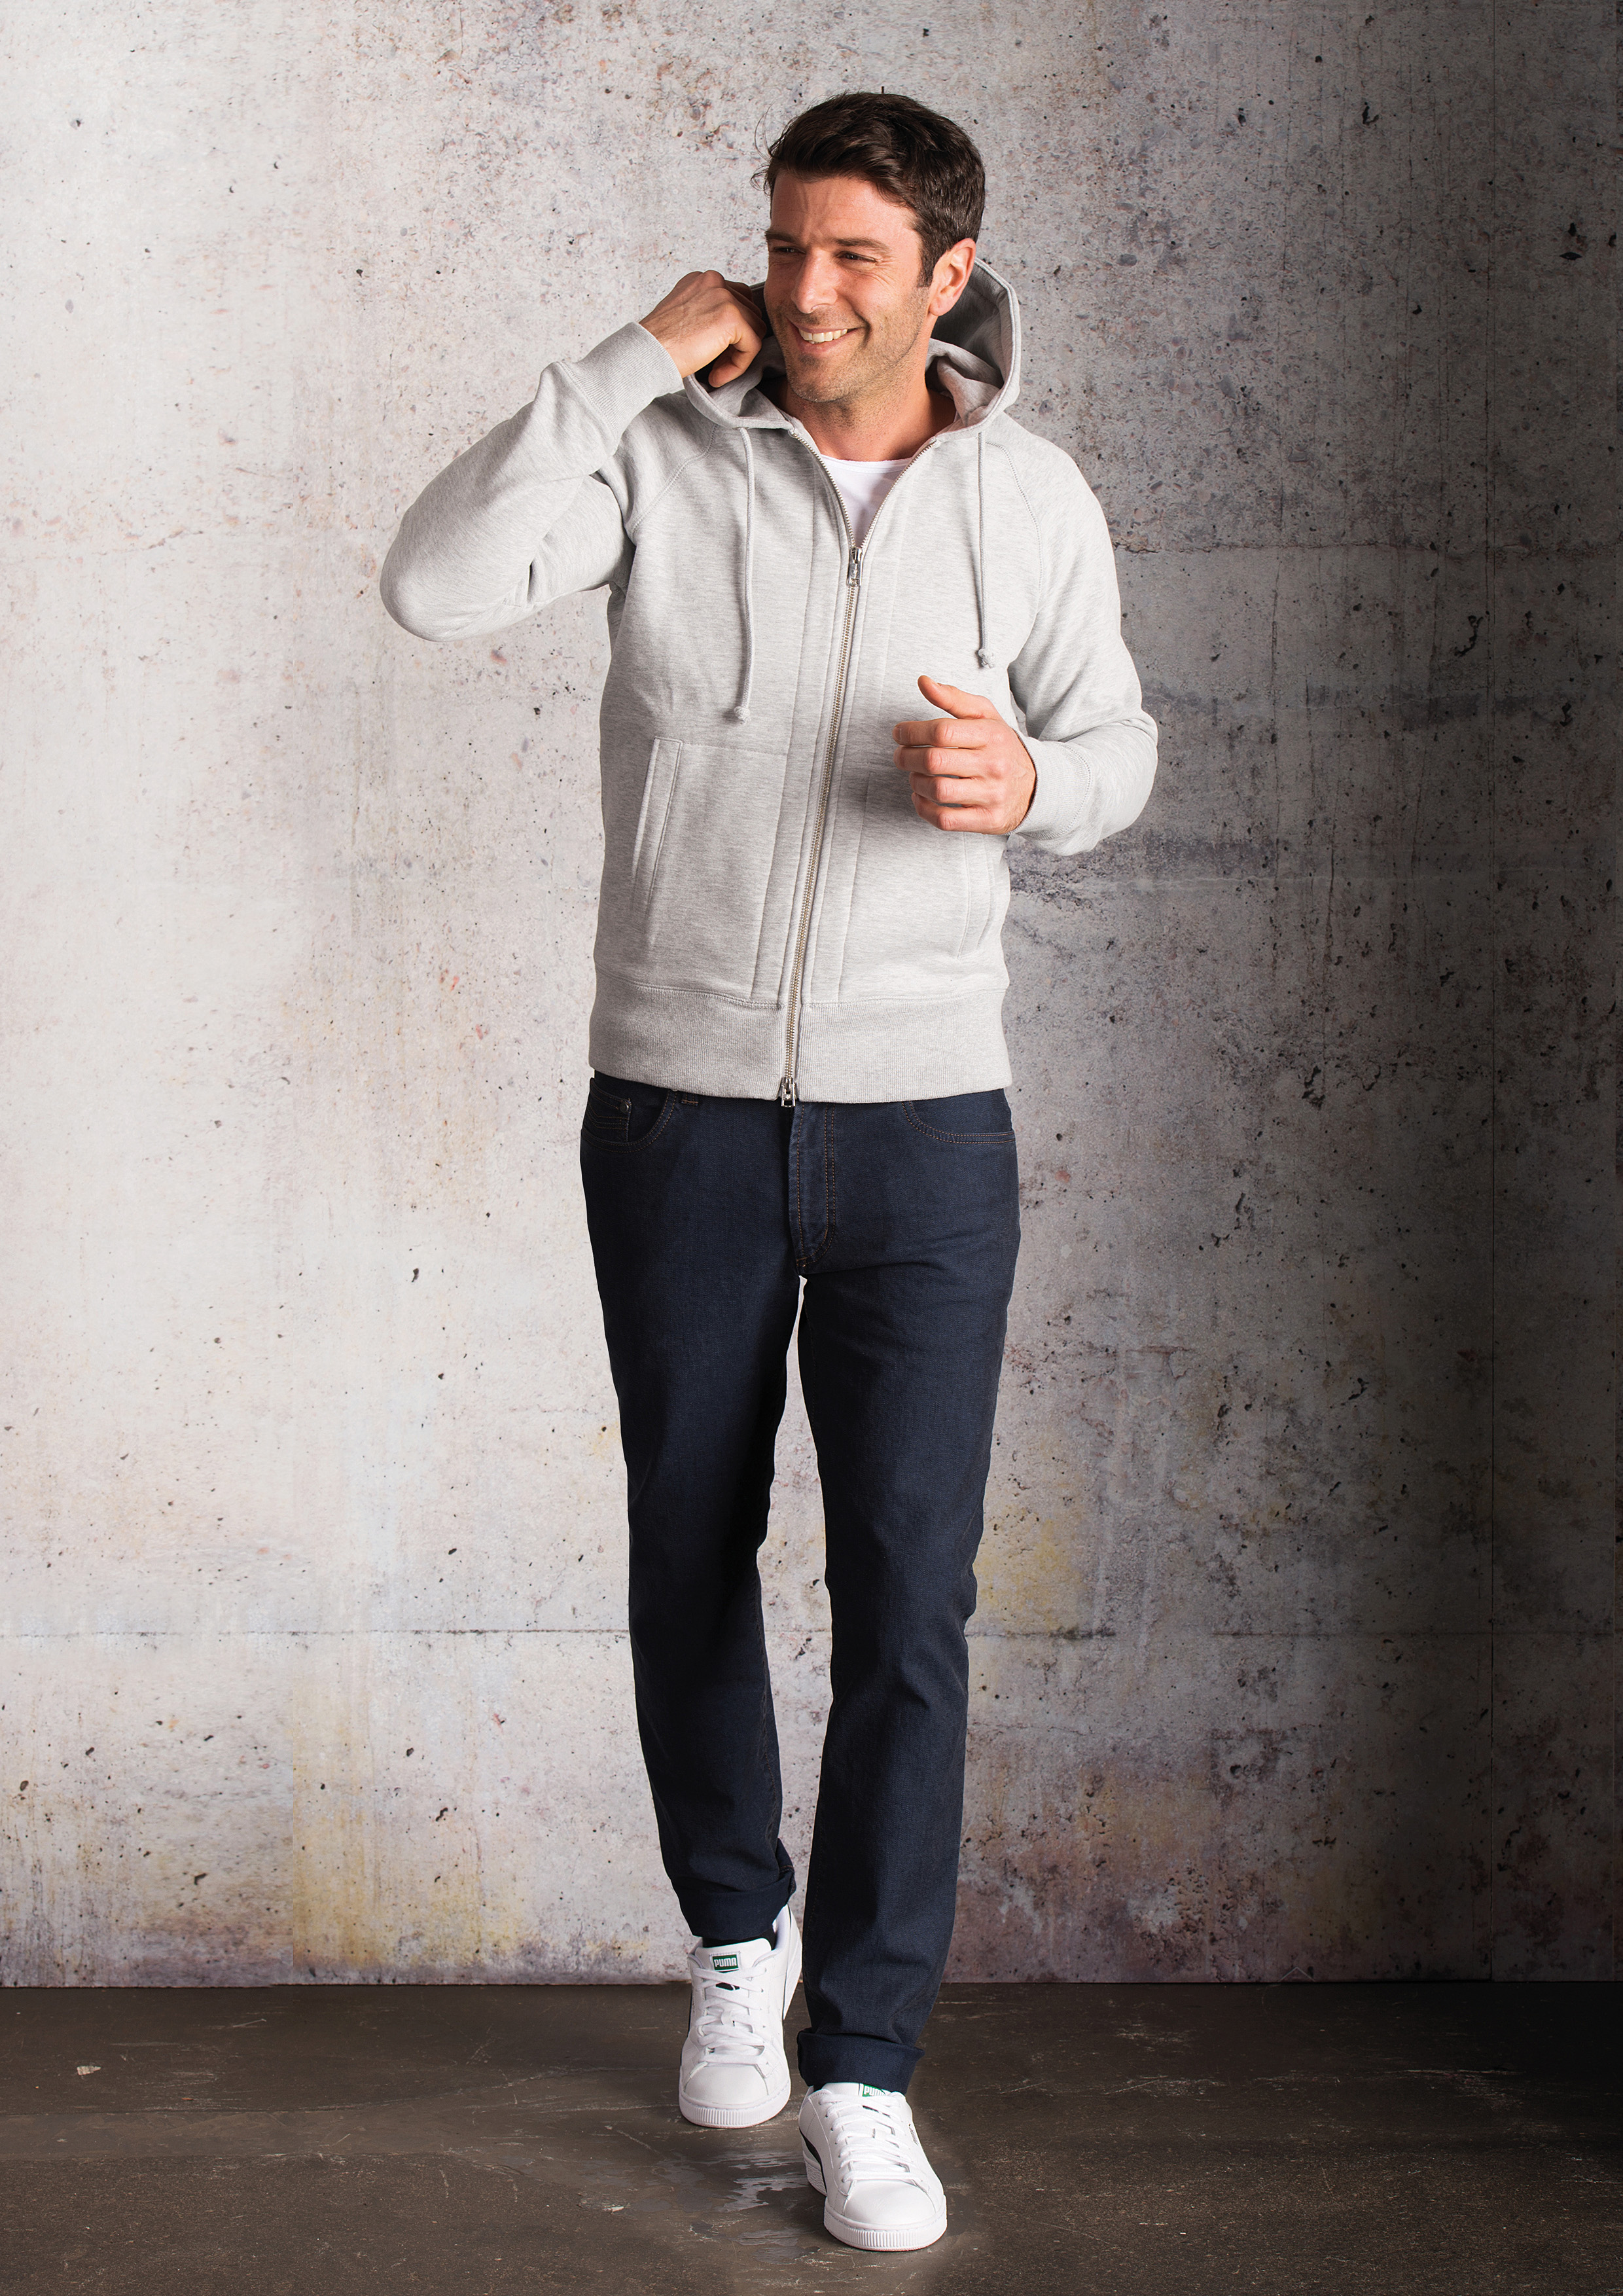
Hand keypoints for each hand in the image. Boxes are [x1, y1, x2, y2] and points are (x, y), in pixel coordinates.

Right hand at [639, 270, 764, 386]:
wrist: (645, 353)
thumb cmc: (659, 344)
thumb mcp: (685, 318)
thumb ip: (708, 314)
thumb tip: (735, 330)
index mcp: (702, 280)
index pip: (736, 300)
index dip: (731, 332)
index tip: (713, 354)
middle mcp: (714, 280)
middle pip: (750, 312)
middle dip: (738, 342)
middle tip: (716, 365)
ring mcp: (724, 296)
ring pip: (755, 329)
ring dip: (739, 355)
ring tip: (716, 371)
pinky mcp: (732, 317)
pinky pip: (753, 345)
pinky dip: (739, 366)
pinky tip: (716, 376)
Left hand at [892, 676, 1036, 833]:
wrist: (1037, 785)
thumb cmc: (1001, 747)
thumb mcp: (985, 717)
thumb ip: (953, 698)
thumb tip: (923, 682)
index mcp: (992, 735)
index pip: (942, 731)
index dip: (912, 732)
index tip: (899, 733)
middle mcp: (994, 765)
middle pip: (935, 761)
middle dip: (906, 757)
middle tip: (900, 755)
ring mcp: (991, 795)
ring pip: (937, 790)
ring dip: (915, 782)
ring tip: (914, 775)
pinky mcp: (987, 820)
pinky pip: (945, 819)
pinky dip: (924, 808)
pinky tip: (921, 796)